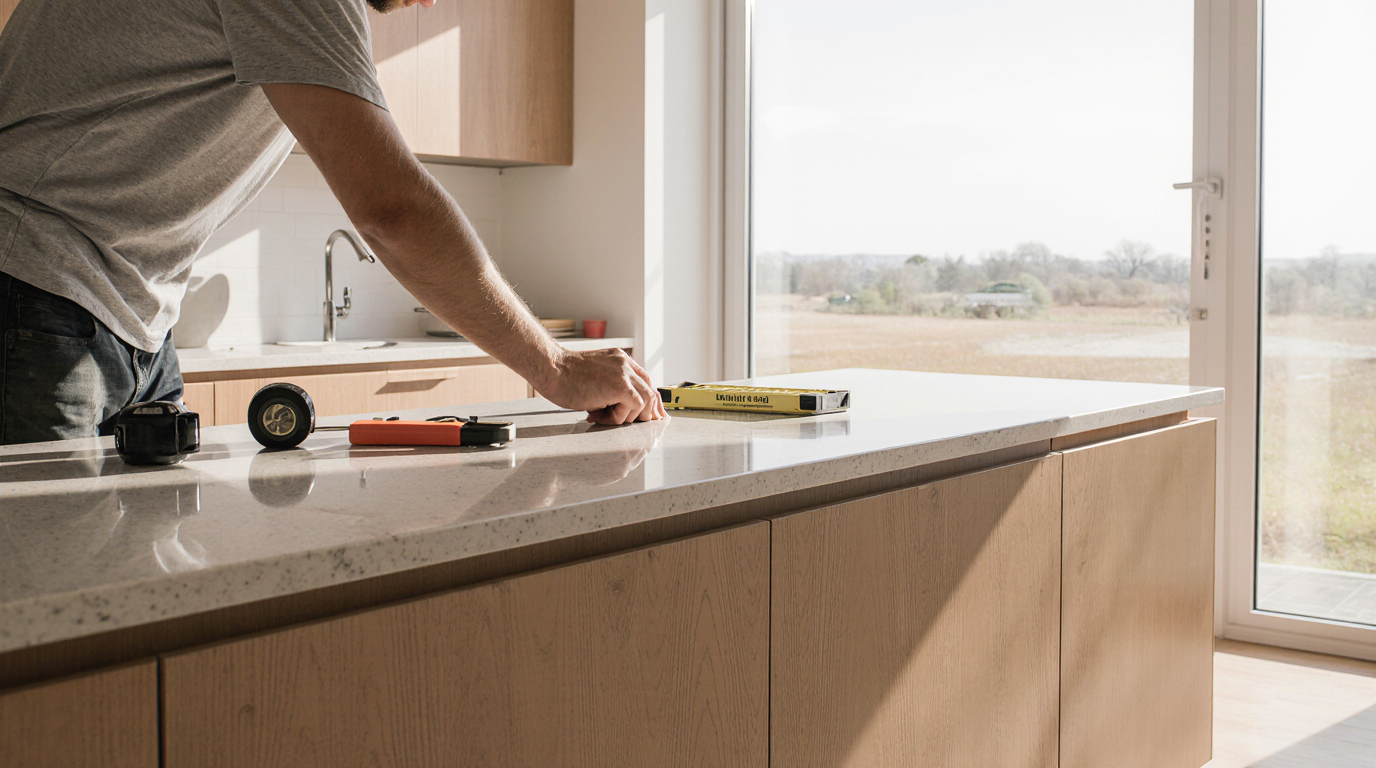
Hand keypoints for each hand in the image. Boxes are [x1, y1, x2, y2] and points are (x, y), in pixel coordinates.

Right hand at [538, 349, 667, 425]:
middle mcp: (625, 363)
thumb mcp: (595, 377)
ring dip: (625, 416)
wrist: (552, 370)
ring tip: (601, 415)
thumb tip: (620, 409)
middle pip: (650, 391)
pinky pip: (633, 407)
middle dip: (644, 412)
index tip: (651, 414)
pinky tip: (599, 414)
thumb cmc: (565, 376)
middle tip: (625, 422)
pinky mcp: (621, 386)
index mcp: (620, 359)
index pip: (645, 380)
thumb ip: (610, 388)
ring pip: (644, 402)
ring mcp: (624, 373)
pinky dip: (618, 417)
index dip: (650, 400)